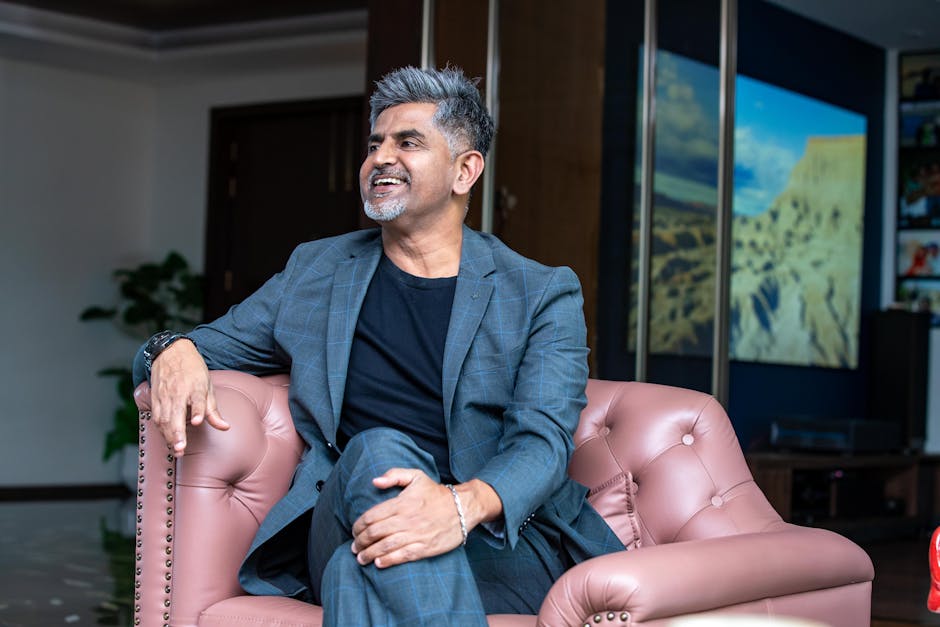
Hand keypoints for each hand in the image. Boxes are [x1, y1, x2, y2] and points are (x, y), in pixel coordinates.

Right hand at [149, 339, 228, 456]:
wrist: (170, 352)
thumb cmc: (193, 371)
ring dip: (168, 436)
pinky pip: (156, 417)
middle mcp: (177, 391)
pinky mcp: (155, 398)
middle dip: (177, 433)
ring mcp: (164, 395)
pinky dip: (161, 430)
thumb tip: (225, 427)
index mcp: (194, 386)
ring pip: (163, 419)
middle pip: (175, 414)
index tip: (197, 421)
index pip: (197, 399)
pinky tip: (167, 439)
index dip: (197, 411)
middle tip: (181, 449)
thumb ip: (213, 410)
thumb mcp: (207, 386)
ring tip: (176, 450)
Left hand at [350, 469, 465, 568]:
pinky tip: (378, 563)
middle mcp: (406, 520)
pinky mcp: (425, 548)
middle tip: (355, 547)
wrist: (463, 507)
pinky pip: (402, 556)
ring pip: (385, 546)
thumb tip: (375, 481)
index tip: (354, 531)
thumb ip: (394, 475)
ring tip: (361, 558)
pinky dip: (388, 561)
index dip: (359, 525)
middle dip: (360, 542)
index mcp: (402, 503)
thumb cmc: (437, 493)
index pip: (372, 516)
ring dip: (369, 554)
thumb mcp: (416, 476)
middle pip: (375, 533)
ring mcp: (416, 535)